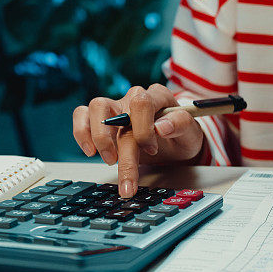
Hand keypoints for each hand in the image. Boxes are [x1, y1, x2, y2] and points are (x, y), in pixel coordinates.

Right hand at [73, 84, 205, 197]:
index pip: (142, 103)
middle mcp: (134, 97)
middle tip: (129, 175)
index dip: (144, 129)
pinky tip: (90, 150)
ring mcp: (117, 106)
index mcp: (158, 96)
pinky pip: (82, 115)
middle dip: (123, 149)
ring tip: (111, 160)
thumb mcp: (191, 133)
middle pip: (119, 113)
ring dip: (100, 138)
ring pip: (96, 108)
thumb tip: (162, 126)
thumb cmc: (181, 136)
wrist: (175, 144)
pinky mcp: (102, 117)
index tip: (151, 149)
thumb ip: (181, 124)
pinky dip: (81, 132)